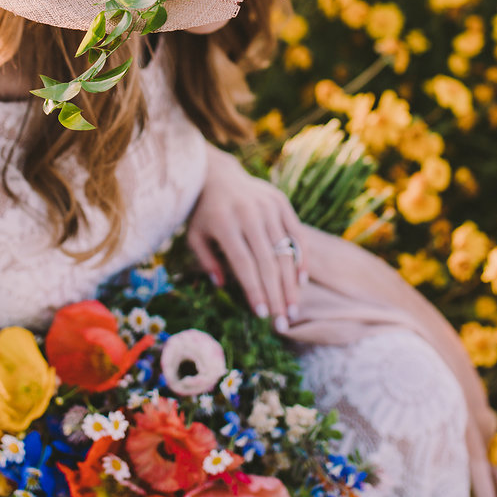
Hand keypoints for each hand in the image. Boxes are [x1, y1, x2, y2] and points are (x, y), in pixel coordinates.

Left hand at [186, 144, 307, 328]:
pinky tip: (302, 281)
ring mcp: (268, 206)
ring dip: (291, 284)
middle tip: (282, 322)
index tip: (262, 315)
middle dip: (276, 295)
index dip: (255, 290)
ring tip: (293, 309)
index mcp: (224, 223)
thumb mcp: (194, 236)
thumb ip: (206, 261)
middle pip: (268, 262)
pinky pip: (296, 234)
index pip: (243, 264)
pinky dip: (301, 259)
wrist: (218, 174)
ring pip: (285, 251)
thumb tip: (222, 286)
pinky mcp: (281, 202)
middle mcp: (248, 213)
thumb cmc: (203, 213)